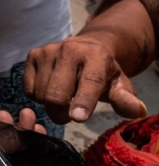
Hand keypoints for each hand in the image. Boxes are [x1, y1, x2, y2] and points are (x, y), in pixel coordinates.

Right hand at [24, 36, 146, 123]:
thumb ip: (124, 98)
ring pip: (40, 94)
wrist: (85, 47)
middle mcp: (70, 49)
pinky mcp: (33, 55)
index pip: (89, 81)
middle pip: (55, 94)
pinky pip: (28, 89)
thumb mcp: (118, 84)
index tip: (78, 118)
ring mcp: (48, 51)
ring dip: (48, 105)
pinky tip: (48, 88)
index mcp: (97, 56)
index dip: (83, 101)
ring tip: (61, 97)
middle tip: (69, 115)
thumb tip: (137, 110)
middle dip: (60, 113)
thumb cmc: (103, 72)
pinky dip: (37, 96)